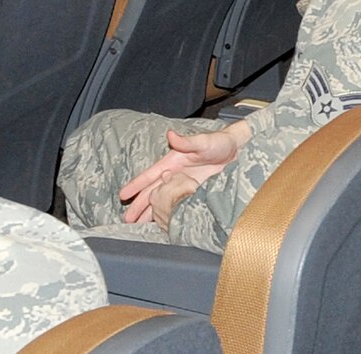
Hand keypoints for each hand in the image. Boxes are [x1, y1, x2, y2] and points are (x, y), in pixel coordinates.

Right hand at [120, 125, 244, 222]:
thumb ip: (187, 141)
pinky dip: (167, 212)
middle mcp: (174, 175)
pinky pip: (176, 204)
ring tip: (138, 225)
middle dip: (138, 205)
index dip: (136, 185)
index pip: (149, 176)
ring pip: (162, 200)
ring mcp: (183, 185)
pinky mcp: (194, 192)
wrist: (239, 150)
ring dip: (150, 212)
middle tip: (126, 220)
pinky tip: (162, 222)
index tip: (122, 195)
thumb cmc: (219, 142)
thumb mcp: (203, 141)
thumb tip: (171, 135)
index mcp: (172, 163)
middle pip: (152, 192)